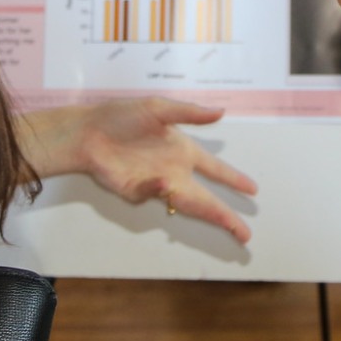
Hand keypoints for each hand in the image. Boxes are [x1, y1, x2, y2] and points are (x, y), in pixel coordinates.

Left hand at [72, 99, 257, 244]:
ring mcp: (156, 184)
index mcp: (182, 150)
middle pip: (206, 198)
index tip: (253, 190)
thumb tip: (221, 111)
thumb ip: (189, 113)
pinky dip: (159, 190)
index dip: (233, 179)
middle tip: (246, 232)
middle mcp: (174, 170)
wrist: (88, 131)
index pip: (215, 169)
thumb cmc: (122, 116)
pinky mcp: (137, 192)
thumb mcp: (158, 108)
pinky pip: (153, 194)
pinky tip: (163, 183)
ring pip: (187, 204)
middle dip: (226, 214)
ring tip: (230, 226)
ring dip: (208, 215)